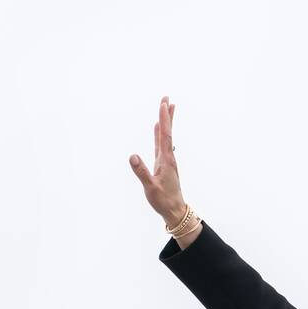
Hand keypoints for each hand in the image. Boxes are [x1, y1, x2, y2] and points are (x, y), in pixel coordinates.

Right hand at [129, 95, 186, 223]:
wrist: (175, 210)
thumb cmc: (163, 200)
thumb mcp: (150, 187)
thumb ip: (141, 172)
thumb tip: (132, 156)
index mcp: (166, 160)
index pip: (165, 135)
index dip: (164, 119)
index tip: (164, 104)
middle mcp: (168, 157)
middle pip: (167, 131)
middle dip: (167, 114)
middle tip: (167, 98)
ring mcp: (166, 160)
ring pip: (165, 136)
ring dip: (165, 122)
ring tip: (166, 108)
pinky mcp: (163, 164)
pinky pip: (161, 144)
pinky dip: (160, 134)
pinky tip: (158, 130)